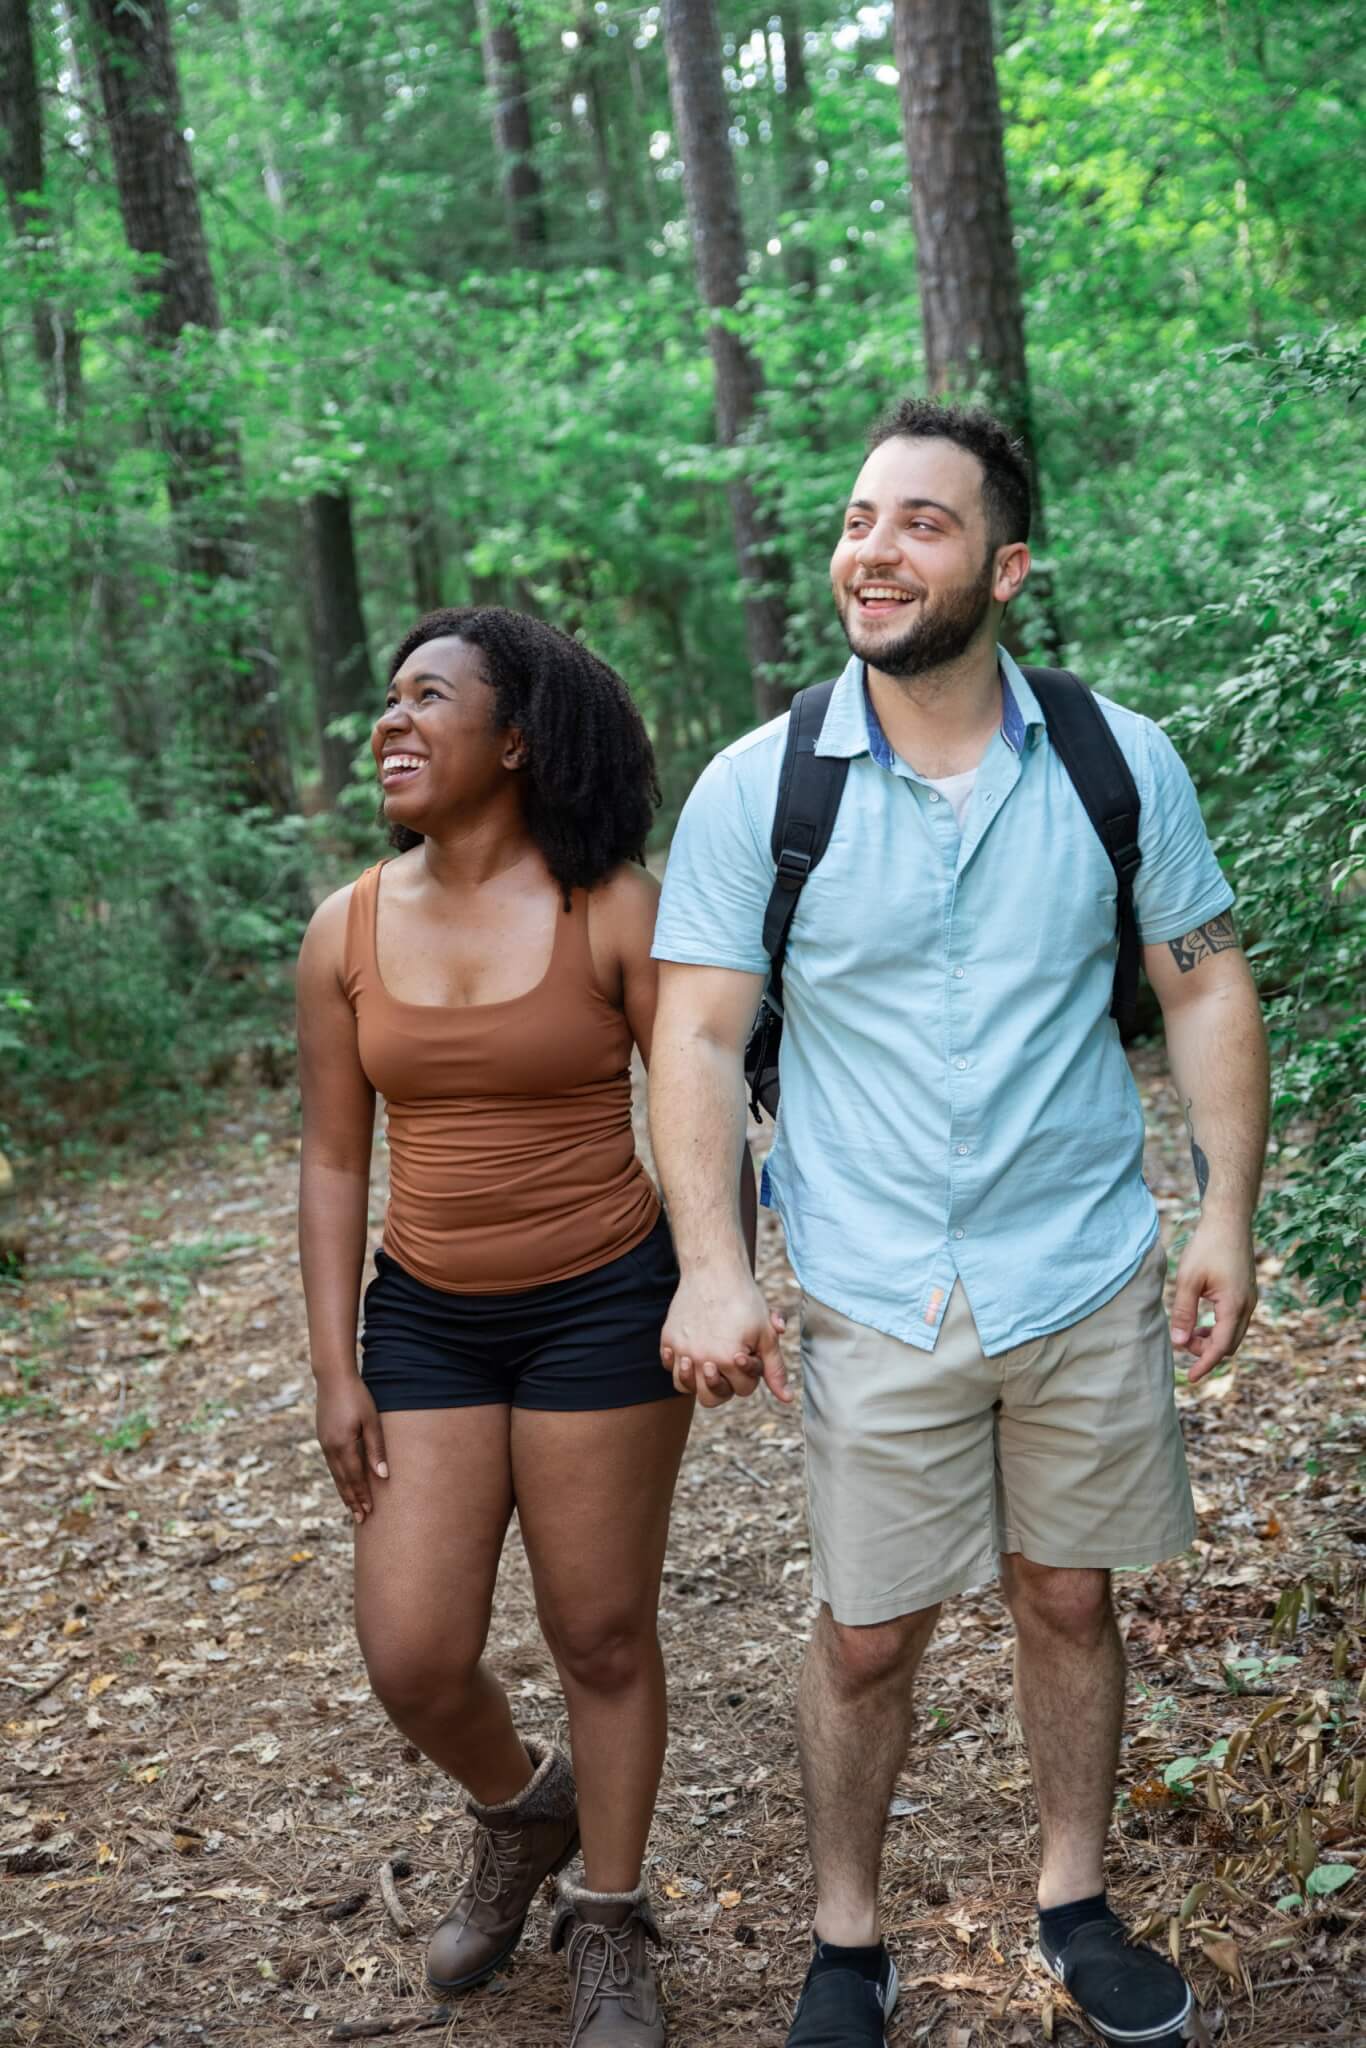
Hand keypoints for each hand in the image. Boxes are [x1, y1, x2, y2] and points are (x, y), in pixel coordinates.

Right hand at [315, 1374, 388, 1522]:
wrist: (332, 1377)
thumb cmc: (357, 1396)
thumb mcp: (371, 1421)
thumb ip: (376, 1449)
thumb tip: (383, 1476)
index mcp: (342, 1446)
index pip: (354, 1478)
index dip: (362, 1496)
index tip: (369, 1513)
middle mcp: (330, 1448)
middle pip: (342, 1481)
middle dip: (352, 1500)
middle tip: (360, 1519)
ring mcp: (324, 1443)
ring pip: (335, 1474)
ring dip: (344, 1491)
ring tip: (352, 1506)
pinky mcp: (323, 1437)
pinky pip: (332, 1464)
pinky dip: (339, 1477)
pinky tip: (344, 1482)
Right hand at [661, 1266, 790, 1408]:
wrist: (714, 1270)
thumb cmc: (745, 1301)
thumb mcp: (766, 1334)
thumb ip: (774, 1369)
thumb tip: (787, 1399)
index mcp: (728, 1360)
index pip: (742, 1390)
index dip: (749, 1375)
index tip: (747, 1353)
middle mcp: (701, 1359)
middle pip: (709, 1399)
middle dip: (721, 1387)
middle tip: (724, 1366)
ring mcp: (682, 1350)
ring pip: (682, 1386)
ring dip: (695, 1380)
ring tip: (704, 1362)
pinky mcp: (668, 1338)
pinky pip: (668, 1364)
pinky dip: (676, 1362)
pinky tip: (689, 1349)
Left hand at [1170, 1217, 1257, 1382]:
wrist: (1229, 1221)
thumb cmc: (1207, 1246)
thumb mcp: (1188, 1280)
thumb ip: (1183, 1312)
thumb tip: (1179, 1342)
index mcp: (1234, 1306)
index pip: (1221, 1347)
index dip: (1205, 1364)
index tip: (1190, 1379)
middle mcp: (1248, 1307)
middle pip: (1230, 1345)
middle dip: (1207, 1352)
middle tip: (1182, 1344)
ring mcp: (1250, 1300)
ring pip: (1233, 1334)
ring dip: (1213, 1340)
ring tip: (1189, 1334)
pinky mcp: (1247, 1294)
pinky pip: (1235, 1322)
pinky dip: (1219, 1329)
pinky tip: (1201, 1322)